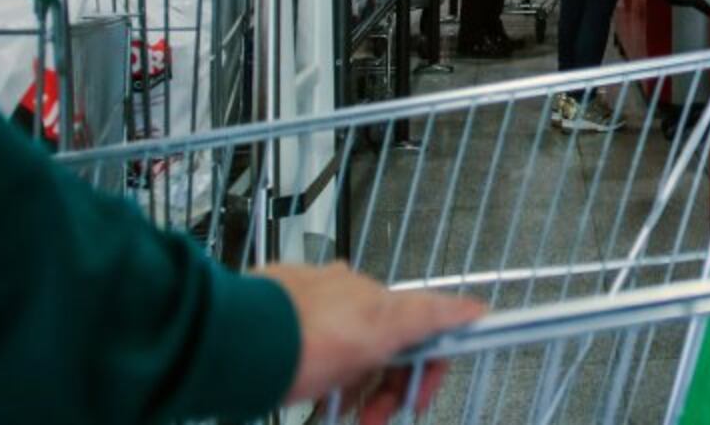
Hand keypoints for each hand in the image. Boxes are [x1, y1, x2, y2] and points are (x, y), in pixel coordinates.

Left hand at [259, 262, 484, 422]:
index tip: (418, 398)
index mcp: (376, 299)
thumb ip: (430, 315)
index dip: (425, 368)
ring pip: (350, 357)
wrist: (233, 346)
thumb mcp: (378, 331)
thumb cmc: (297, 342)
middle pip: (384, 349)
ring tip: (339, 415)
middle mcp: (347, 297)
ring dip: (354, 390)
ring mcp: (314, 309)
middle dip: (384, 389)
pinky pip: (316, 356)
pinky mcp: (283, 322)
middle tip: (373, 420)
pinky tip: (314, 400)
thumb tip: (475, 308)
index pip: (422, 329)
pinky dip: (323, 380)